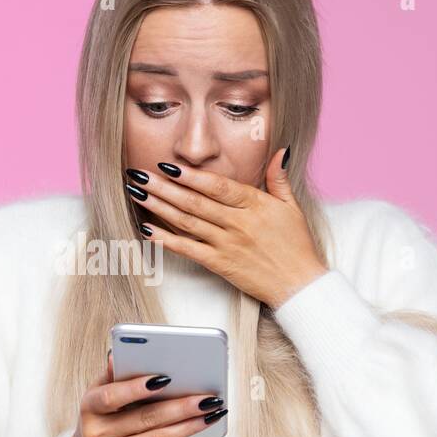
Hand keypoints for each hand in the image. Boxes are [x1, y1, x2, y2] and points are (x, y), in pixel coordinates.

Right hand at [68, 349, 226, 436]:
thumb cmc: (100, 419)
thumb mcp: (98, 395)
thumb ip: (112, 376)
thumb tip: (117, 354)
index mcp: (89, 407)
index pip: (112, 396)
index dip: (136, 388)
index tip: (166, 377)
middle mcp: (96, 433)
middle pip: (145, 418)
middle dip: (181, 407)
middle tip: (209, 398)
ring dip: (188, 426)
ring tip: (212, 413)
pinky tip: (194, 428)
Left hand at [125, 147, 327, 308]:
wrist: (299, 285)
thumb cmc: (296, 246)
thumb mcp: (292, 206)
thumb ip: (278, 178)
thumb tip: (279, 151)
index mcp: (254, 205)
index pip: (217, 186)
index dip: (191, 176)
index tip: (168, 165)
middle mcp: (237, 223)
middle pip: (194, 202)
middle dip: (163, 187)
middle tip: (138, 175)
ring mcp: (226, 245)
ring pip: (187, 222)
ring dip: (159, 207)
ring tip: (137, 193)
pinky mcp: (220, 264)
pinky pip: (189, 250)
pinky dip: (166, 240)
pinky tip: (148, 229)